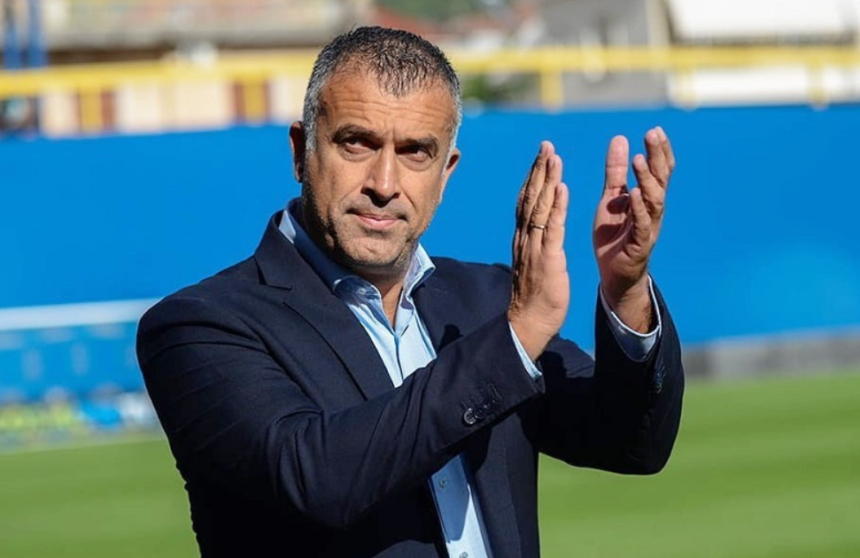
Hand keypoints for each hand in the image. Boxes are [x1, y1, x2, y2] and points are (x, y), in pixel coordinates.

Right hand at [508, 141, 569, 359]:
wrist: (529, 322)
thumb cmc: (533, 298)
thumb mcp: (532, 264)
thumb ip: (532, 245)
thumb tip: (530, 233)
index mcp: (524, 239)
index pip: (527, 202)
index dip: (534, 178)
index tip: (541, 156)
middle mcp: (526, 238)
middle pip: (530, 197)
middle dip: (539, 170)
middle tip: (546, 145)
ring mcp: (535, 247)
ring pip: (540, 207)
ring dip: (547, 180)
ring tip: (554, 157)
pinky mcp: (548, 258)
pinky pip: (553, 227)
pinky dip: (557, 206)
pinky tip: (562, 188)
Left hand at [593, 127, 674, 331]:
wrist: (613, 274)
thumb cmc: (614, 235)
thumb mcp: (611, 198)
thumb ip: (615, 172)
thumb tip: (620, 138)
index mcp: (647, 198)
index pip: (659, 170)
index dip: (659, 151)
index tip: (654, 130)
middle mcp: (653, 210)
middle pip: (660, 179)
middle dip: (657, 156)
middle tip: (652, 134)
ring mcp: (649, 226)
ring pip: (654, 199)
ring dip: (647, 179)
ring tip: (638, 160)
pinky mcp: (639, 244)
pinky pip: (642, 224)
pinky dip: (639, 209)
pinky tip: (633, 194)